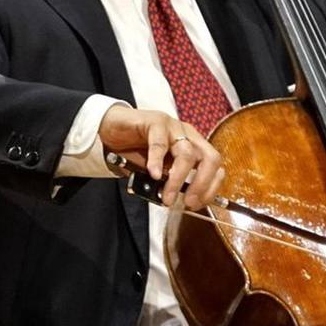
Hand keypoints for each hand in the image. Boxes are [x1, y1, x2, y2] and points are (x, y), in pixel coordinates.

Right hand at [98, 106, 224, 208]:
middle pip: (210, 158)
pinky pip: (160, 142)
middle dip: (203, 184)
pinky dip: (158, 161)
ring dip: (178, 180)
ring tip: (166, 197)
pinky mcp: (154, 121)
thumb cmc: (134, 151)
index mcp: (194, 147)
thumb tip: (170, 202)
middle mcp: (188, 135)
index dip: (210, 187)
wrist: (110, 130)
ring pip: (187, 154)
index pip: (215, 167)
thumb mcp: (155, 172)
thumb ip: (165, 183)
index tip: (197, 204)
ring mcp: (173, 127)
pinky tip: (153, 174)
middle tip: (189, 203)